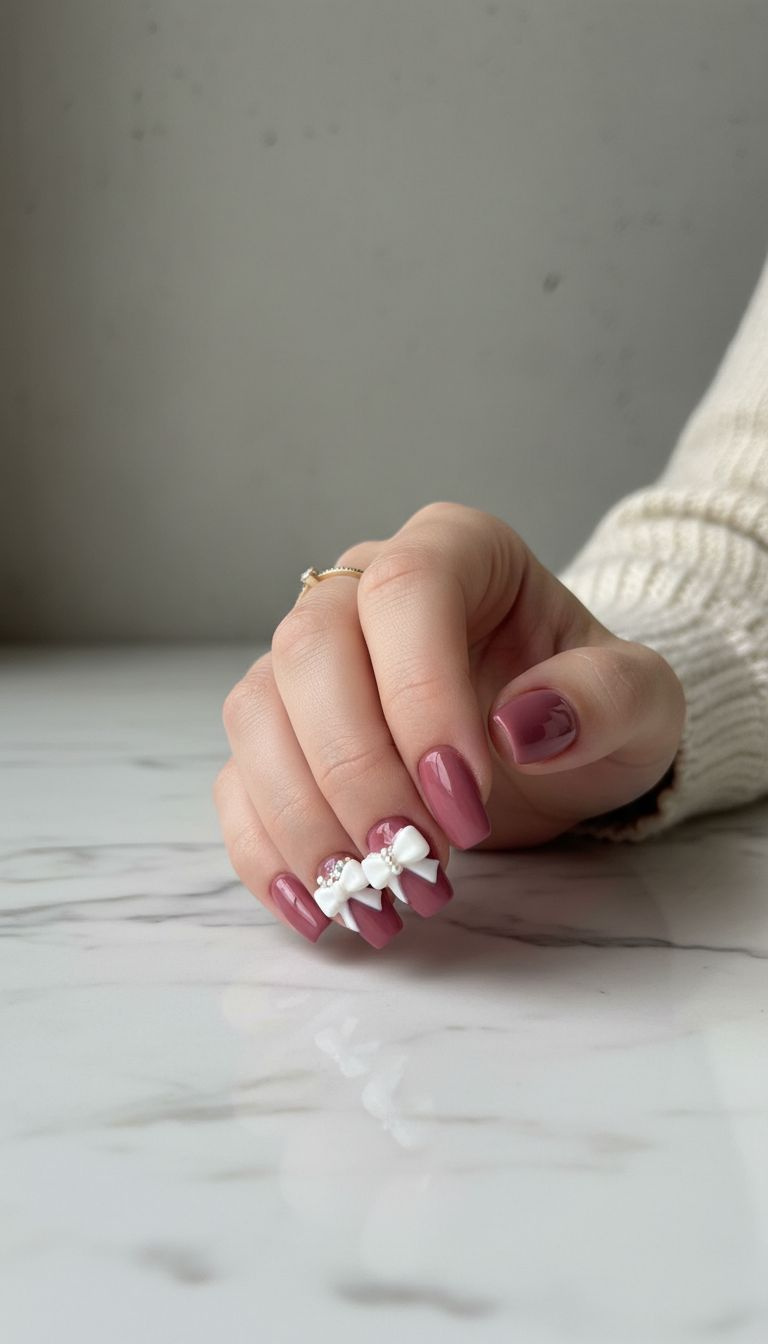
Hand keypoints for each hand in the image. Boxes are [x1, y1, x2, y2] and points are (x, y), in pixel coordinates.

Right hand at [214, 503, 684, 946]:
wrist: (553, 743)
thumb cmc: (588, 706)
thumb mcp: (640, 701)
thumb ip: (603, 700)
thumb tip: (519, 725)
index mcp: (456, 550)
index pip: (406, 592)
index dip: (421, 696)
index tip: (465, 801)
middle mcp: (362, 589)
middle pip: (310, 649)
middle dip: (356, 769)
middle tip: (412, 862)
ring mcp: (310, 660)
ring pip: (258, 712)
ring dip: (305, 818)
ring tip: (372, 900)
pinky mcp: (282, 733)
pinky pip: (239, 778)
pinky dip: (265, 848)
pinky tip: (315, 905)